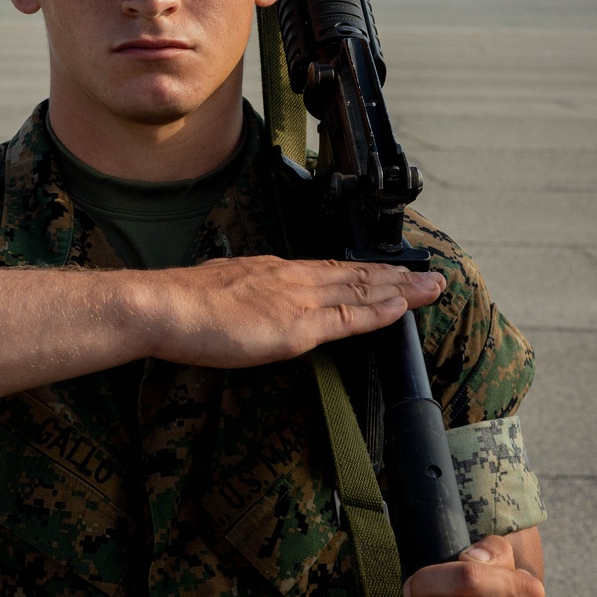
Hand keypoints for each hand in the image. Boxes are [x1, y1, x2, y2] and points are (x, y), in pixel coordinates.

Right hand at [145, 256, 444, 367]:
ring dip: (399, 289)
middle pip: (353, 274)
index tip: (389, 271)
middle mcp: (291, 278)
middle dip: (394, 276)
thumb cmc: (181, 306)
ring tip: (430, 287)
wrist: (166, 307)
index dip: (363, 271)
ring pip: (359, 290)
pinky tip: (400, 307)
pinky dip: (377, 312)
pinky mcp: (295, 326)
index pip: (329, 269)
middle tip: (429, 275)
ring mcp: (296, 299)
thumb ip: (243, 297)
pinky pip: (346, 318)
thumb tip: (248, 306)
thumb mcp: (220, 291)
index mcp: (272, 271)